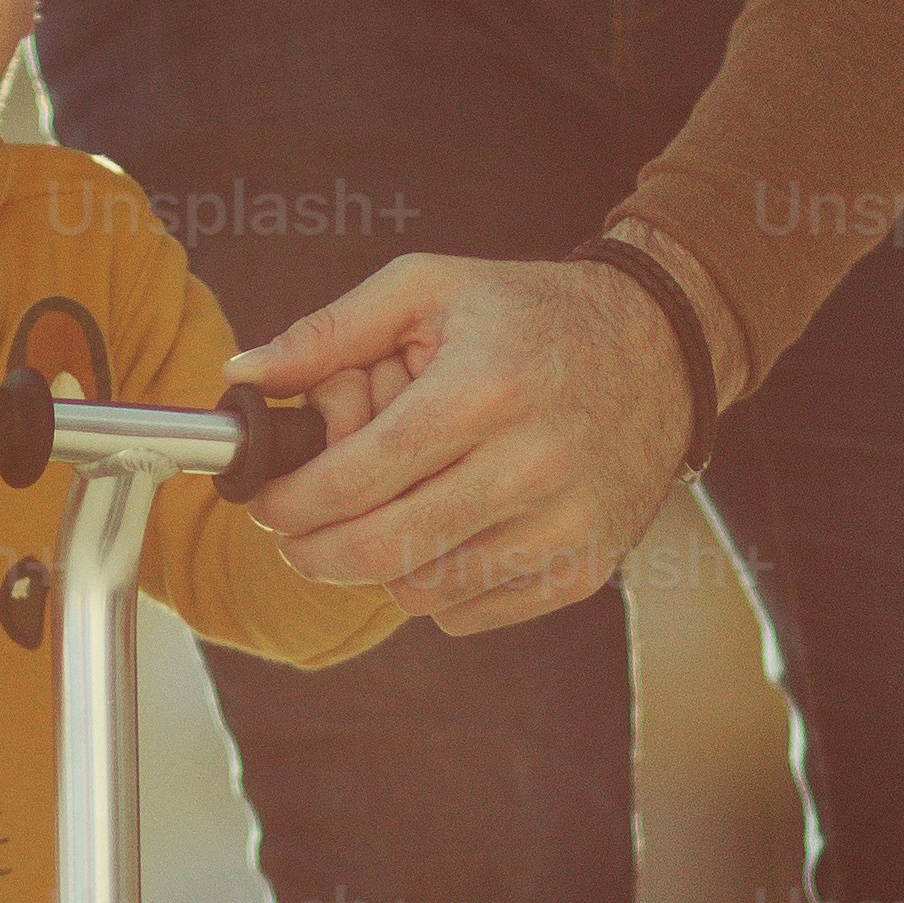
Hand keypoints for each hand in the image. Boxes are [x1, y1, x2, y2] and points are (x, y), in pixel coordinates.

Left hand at [229, 250, 700, 637]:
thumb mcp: (430, 290)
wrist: (661, 350)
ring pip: (421, 590)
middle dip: (312, 550)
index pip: (356, 478)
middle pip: (380, 548)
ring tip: (381, 513)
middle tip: (294, 533)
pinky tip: (439, 532)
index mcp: (483, 392)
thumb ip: (328, 333)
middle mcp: (530, 466)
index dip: (290, 501)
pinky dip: (434, 587)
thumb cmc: (531, 316)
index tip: (265, 501)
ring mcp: (564, 526)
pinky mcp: (585, 567)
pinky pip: (470, 612)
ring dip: (376, 565)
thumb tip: (241, 376)